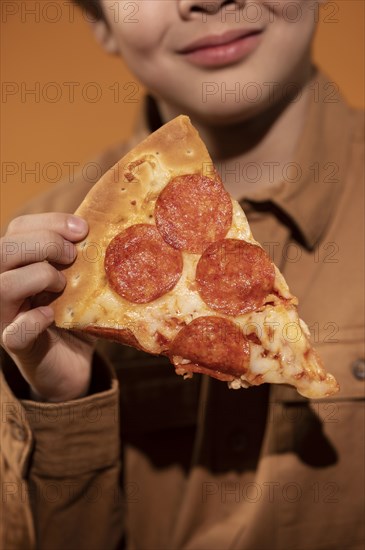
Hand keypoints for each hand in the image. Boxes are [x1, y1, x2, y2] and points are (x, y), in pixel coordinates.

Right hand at [1, 213, 94, 401]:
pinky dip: (33, 320)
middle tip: (73, 255)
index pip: (18, 228)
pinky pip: (14, 333)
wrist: (72, 364)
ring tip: (64, 285)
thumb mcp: (79, 279)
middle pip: (2, 250)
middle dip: (45, 243)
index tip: (83, 229)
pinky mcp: (18, 347)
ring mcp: (6, 317)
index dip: (49, 222)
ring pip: (2, 285)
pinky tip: (51, 315)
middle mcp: (3, 286)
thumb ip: (83, 256)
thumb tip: (108, 226)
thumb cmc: (74, 314)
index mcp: (17, 264)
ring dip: (40, 277)